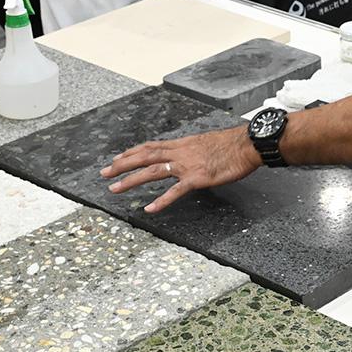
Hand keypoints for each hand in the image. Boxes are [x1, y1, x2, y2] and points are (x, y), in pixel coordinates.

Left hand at [101, 127, 260, 212]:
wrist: (247, 144)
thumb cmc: (233, 145)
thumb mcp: (207, 143)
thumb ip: (194, 150)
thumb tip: (190, 155)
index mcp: (182, 144)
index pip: (151, 146)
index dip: (132, 152)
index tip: (117, 158)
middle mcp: (180, 153)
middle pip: (144, 156)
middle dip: (121, 165)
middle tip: (104, 173)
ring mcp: (187, 165)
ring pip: (152, 171)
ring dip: (130, 180)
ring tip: (114, 189)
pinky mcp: (198, 178)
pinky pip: (175, 191)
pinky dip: (161, 200)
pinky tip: (149, 209)